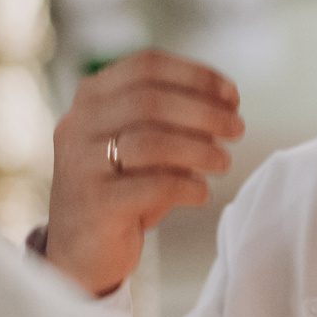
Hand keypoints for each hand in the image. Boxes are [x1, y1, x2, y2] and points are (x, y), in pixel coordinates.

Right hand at [44, 50, 242, 297]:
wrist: (81, 250)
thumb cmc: (122, 188)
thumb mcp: (142, 142)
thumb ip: (172, 117)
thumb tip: (227, 100)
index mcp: (91, 98)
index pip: (146, 66)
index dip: (196, 75)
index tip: (232, 95)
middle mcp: (78, 124)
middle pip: (151, 100)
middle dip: (205, 112)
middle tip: (237, 129)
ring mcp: (81, 164)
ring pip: (152, 142)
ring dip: (199, 149)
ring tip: (223, 162)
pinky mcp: (95, 204)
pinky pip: (153, 186)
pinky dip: (187, 186)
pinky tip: (201, 193)